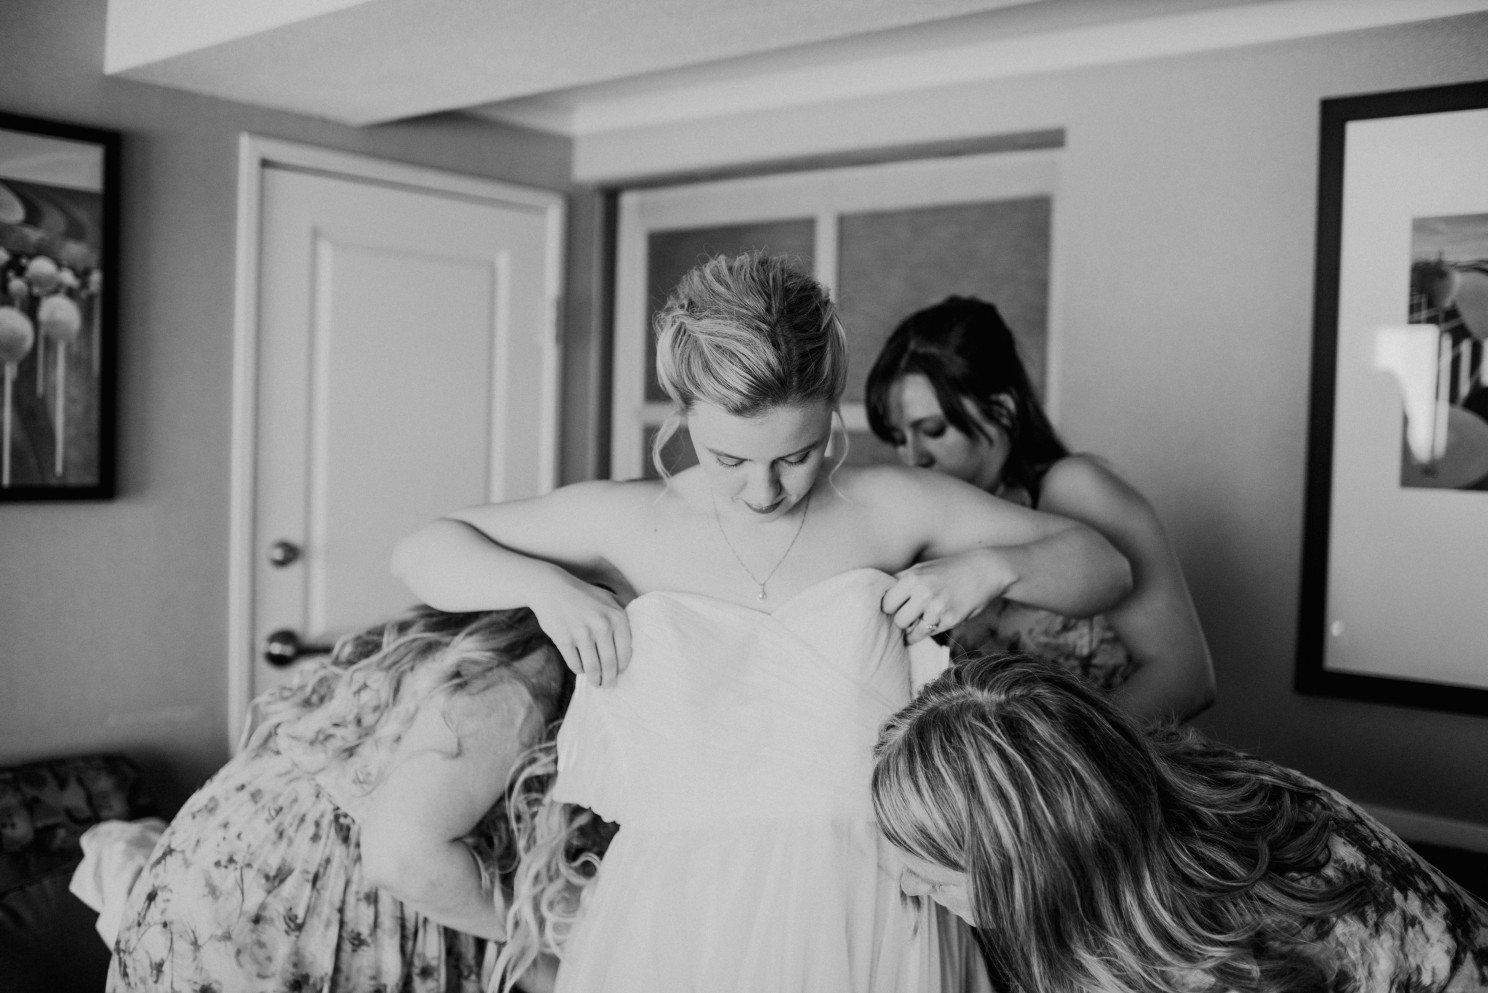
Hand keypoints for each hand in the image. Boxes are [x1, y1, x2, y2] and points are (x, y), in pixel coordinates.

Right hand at [530, 570, 631, 686]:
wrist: (551, 588)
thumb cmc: (583, 596)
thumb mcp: (608, 600)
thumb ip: (621, 620)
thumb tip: (630, 649)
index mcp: (617, 617)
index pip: (625, 653)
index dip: (622, 668)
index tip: (619, 674)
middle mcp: (602, 625)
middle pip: (609, 664)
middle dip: (609, 680)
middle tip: (608, 686)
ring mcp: (582, 633)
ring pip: (592, 668)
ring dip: (595, 679)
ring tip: (596, 683)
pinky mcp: (564, 639)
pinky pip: (575, 664)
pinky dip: (579, 670)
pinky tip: (581, 668)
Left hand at [881, 549, 1011, 644]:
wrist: (984, 571)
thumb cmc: (948, 570)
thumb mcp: (922, 568)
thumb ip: (901, 581)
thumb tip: (878, 597)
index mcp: (912, 578)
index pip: (886, 604)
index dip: (889, 609)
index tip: (894, 610)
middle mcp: (924, 592)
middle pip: (898, 621)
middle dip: (901, 622)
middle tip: (907, 619)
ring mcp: (938, 607)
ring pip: (912, 631)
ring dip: (913, 631)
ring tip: (918, 623)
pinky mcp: (951, 619)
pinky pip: (930, 633)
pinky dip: (928, 631)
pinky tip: (934, 621)